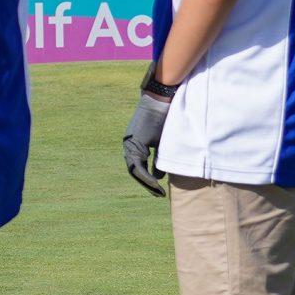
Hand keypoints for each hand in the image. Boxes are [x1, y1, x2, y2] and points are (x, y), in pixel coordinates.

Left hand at [123, 75, 173, 196]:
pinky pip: (138, 165)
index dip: (147, 180)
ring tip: (158, 192)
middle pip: (134, 171)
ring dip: (146, 182)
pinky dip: (146, 175)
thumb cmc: (165, 119)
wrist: (161, 101)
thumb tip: (159, 175)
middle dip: (146, 184)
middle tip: (157, 194)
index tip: (158, 190)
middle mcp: (129, 145)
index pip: (139, 167)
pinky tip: (155, 183)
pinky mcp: (134, 143)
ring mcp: (130, 144)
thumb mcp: (162, 143)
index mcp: (135, 145)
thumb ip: (159, 159)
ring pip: (134, 169)